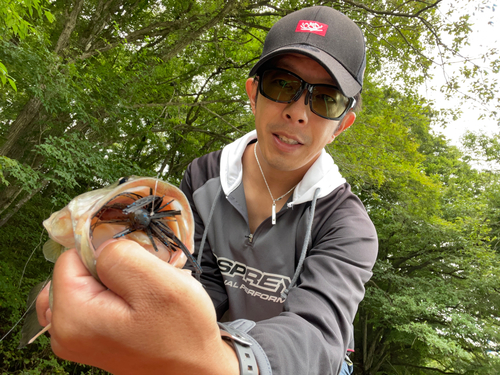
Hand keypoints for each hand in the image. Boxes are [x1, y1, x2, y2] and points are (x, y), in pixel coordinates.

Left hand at [36, 240, 238, 374]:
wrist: (193, 369)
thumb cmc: (181, 332)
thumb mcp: (159, 283)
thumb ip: (121, 255)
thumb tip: (102, 246)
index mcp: (72, 316)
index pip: (71, 256)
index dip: (105, 253)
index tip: (135, 268)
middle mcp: (63, 331)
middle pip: (74, 270)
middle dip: (107, 267)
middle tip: (141, 283)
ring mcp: (74, 337)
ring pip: (84, 282)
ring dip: (111, 279)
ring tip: (140, 294)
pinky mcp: (88, 338)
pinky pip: (92, 299)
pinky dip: (112, 293)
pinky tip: (135, 303)